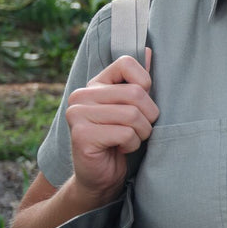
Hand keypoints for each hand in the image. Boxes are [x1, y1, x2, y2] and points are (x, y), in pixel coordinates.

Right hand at [63, 49, 156, 205]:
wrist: (100, 177)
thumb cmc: (121, 140)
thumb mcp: (132, 107)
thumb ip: (138, 81)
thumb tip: (147, 50)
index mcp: (95, 84)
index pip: (127, 63)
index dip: (145, 85)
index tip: (140, 105)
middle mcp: (82, 95)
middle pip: (136, 93)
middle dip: (148, 116)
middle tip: (138, 130)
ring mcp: (78, 114)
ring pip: (132, 114)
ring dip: (141, 133)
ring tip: (129, 140)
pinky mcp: (82, 135)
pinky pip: (125, 133)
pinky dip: (132, 144)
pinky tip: (119, 149)